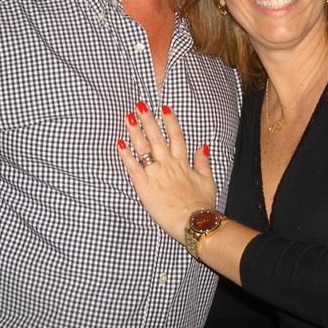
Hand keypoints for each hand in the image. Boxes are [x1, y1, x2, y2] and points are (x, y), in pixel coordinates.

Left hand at [117, 103, 216, 242]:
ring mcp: (155, 174)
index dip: (169, 121)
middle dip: (148, 120)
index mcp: (183, 163)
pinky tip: (119, 144)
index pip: (176, 136)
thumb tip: (202, 146)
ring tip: (128, 117)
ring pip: (143, 148)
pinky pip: (133, 168)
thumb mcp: (208, 181)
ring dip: (135, 132)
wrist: (194, 221)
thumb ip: (203, 162)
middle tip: (139, 105)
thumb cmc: (202, 204)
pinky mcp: (144, 187)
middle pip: (157, 137)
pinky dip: (126, 156)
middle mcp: (168, 164)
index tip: (163, 108)